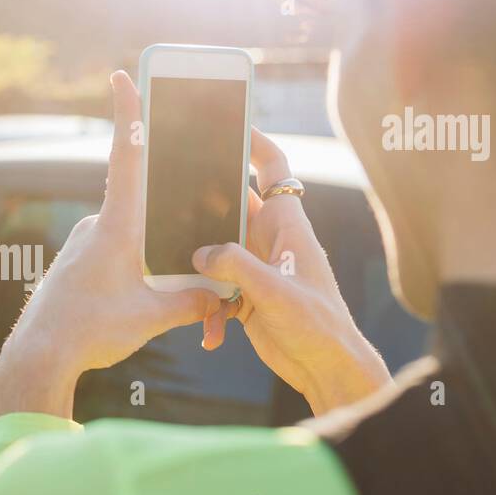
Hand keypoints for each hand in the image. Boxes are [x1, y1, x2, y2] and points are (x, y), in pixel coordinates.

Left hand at [0, 71, 218, 416]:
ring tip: (144, 299)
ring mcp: (83, 243)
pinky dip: (131, 270)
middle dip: (167, 222)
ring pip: (132, 237)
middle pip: (144, 205)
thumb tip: (222, 297)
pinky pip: (114, 255)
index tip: (121, 76)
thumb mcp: (151, 319)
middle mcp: (97, 226)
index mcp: (117, 226)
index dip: (128, 115)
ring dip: (149, 259)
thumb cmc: (89, 332)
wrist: (38, 356)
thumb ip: (192, 303)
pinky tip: (130, 301)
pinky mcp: (77, 262)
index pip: (127, 158)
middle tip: (175, 243)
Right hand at [193, 129, 390, 412]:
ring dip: (199, 268)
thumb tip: (200, 253)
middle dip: (203, 203)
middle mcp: (270, 241)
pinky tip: (211, 334)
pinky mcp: (247, 296)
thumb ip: (237, 267)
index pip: (273, 169)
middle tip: (168, 194)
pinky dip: (209, 309)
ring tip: (181, 278)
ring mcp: (257, 268)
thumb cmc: (318, 325)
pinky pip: (216, 290)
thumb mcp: (276, 292)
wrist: (327, 369)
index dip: (253, 142)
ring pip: (216, 251)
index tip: (227, 124)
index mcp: (287, 226)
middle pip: (231, 206)